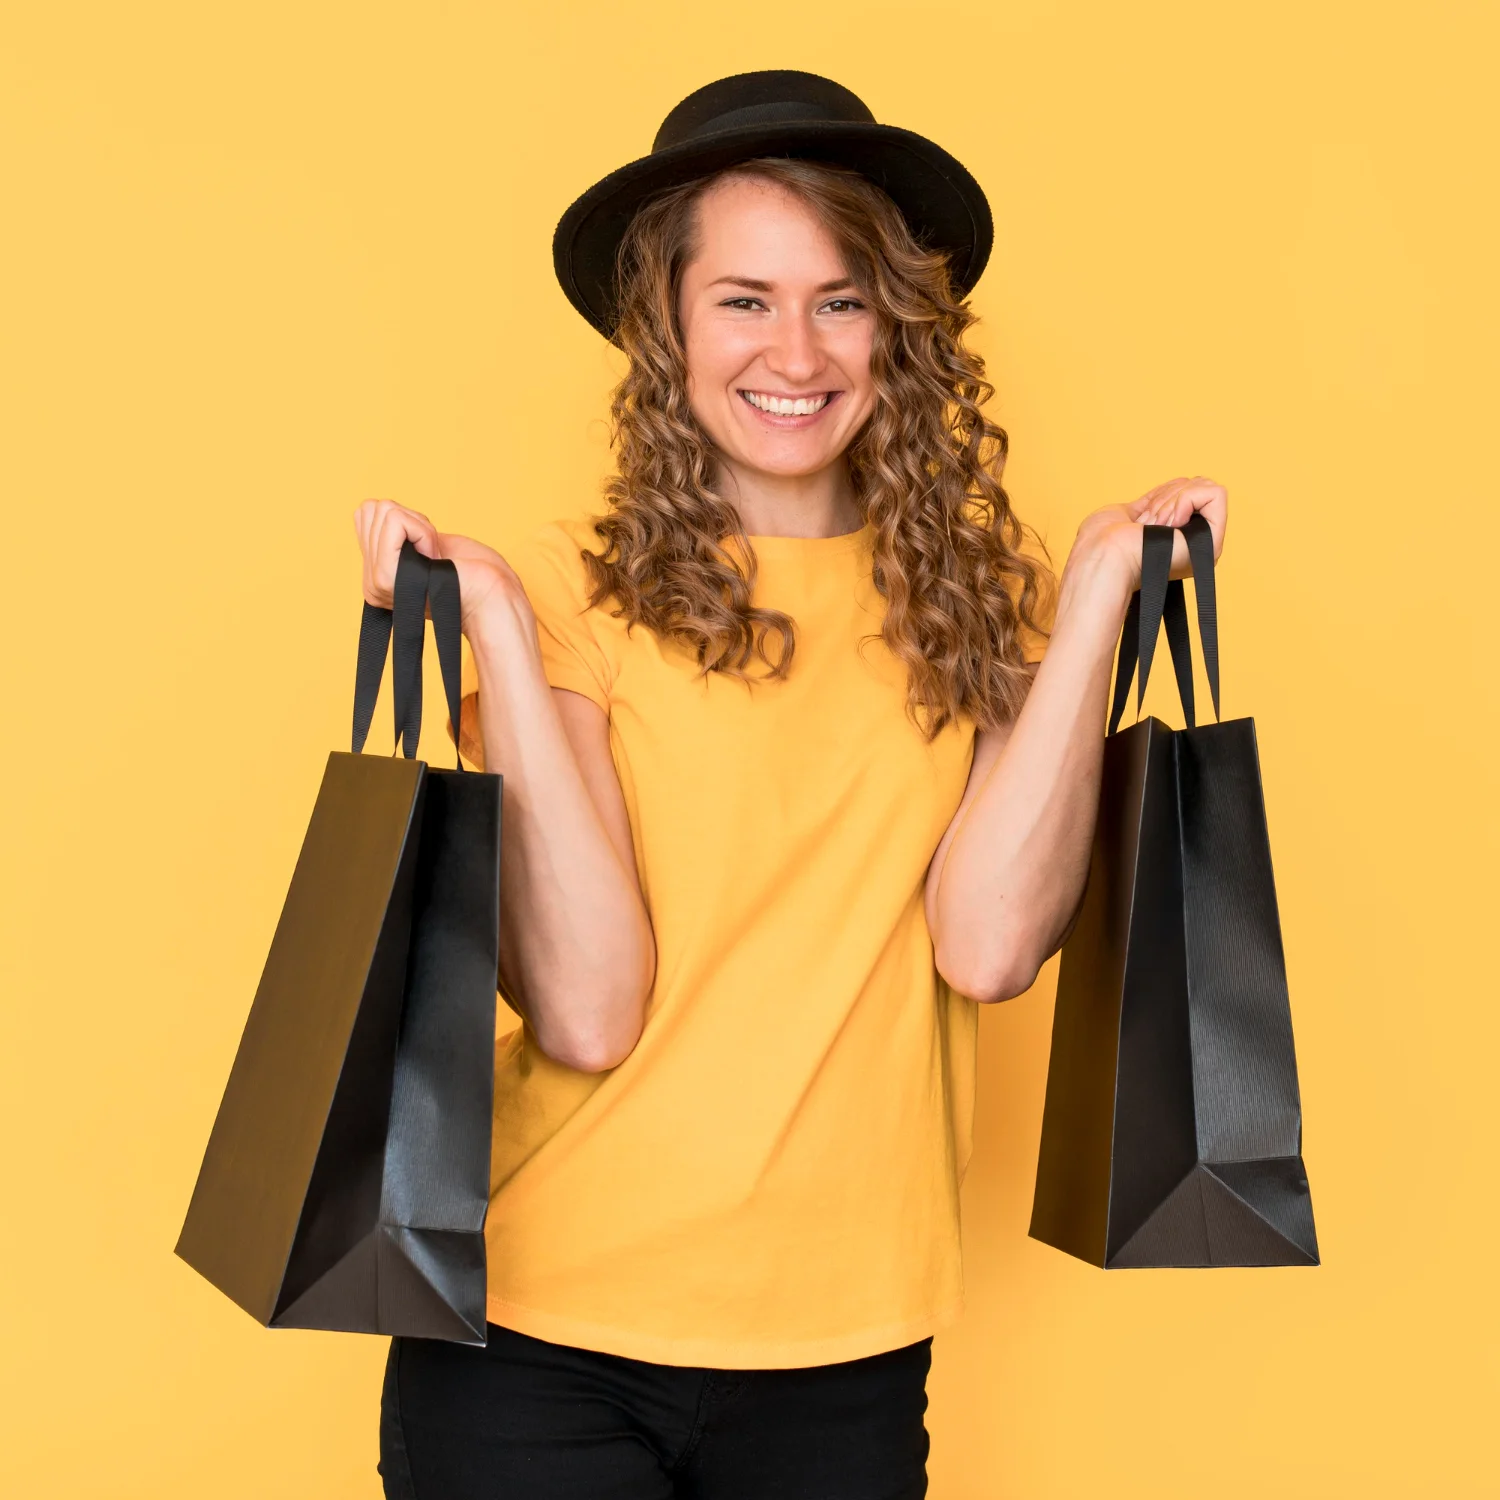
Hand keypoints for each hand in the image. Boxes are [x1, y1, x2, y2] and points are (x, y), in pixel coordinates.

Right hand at [353, 499, 532, 635]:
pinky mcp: (386, 576)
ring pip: (383, 511)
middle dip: (412, 520)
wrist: (493, 597)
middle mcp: (371, 582)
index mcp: (377, 575)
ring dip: (420, 527)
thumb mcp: (424, 542)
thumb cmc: (473, 570)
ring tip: (435, 557)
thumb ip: (393, 529)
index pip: (366, 513)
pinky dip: (423, 530)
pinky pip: (394, 521)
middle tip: (435, 552)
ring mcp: (376, 581)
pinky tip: (435, 556)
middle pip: (371, 509)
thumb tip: (372, 507)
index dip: (407, 519)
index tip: (431, 548)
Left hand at [1070, 476, 1227, 594]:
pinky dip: (1186, 499)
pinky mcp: (1213, 541)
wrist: (1104, 556)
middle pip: (1198, 486)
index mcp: (1176, 538)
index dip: (1164, 494)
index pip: (1187, 492)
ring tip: (1157, 525)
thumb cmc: (1102, 541)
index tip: (1143, 517)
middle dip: (1168, 496)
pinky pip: (1215, 494)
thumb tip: (1173, 489)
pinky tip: (1170, 524)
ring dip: (1173, 499)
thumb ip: (1155, 503)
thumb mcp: (1130, 512)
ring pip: (1207, 488)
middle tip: (1150, 523)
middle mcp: (1195, 542)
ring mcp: (1206, 543)